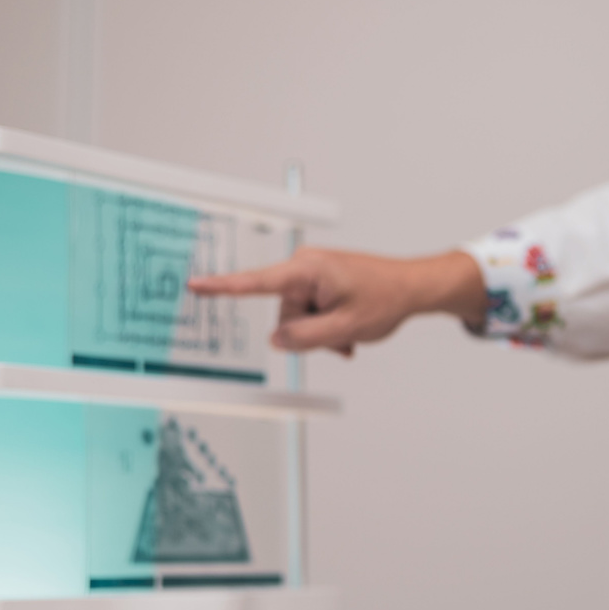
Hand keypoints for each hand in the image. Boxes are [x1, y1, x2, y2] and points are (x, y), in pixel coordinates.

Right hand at [187, 248, 484, 354]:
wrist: (413, 287)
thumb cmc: (386, 299)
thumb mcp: (344, 329)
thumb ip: (304, 338)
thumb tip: (276, 340)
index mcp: (306, 271)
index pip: (256, 283)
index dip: (222, 287)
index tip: (195, 285)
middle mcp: (304, 268)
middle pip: (285, 315)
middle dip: (310, 331)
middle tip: (344, 333)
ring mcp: (311, 276)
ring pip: (299, 318)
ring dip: (322, 332)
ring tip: (350, 331)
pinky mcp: (319, 283)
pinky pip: (310, 313)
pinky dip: (327, 326)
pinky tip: (348, 331)